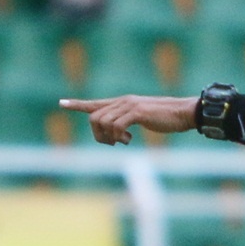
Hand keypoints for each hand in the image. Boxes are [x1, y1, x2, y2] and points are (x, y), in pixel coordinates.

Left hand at [58, 95, 195, 146]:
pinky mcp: (137, 112)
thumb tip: (116, 133)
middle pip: (94, 118)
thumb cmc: (164, 118)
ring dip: (110, 138)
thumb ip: (126, 123)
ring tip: (124, 141)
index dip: (77, 104)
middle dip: (98, 135)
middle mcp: (122, 101)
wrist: (182, 113)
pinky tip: (129, 139)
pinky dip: (119, 137)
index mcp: (121, 103)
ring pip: (103, 122)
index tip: (62, 103)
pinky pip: (116, 126)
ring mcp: (129, 106)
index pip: (94, 104)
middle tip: (113, 144)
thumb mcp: (141, 119)